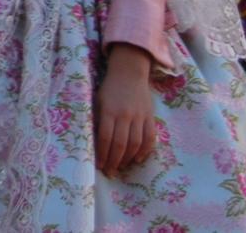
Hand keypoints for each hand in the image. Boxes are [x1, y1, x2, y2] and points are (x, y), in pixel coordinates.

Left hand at [95, 44, 157, 176]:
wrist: (129, 73)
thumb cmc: (110, 88)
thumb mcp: (98, 100)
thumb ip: (98, 119)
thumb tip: (95, 142)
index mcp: (109, 110)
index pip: (106, 138)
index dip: (103, 154)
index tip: (100, 166)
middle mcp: (125, 115)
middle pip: (120, 144)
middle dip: (114, 161)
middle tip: (111, 171)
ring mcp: (139, 116)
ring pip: (135, 143)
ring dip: (128, 158)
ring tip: (121, 167)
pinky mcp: (150, 117)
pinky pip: (150, 138)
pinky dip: (145, 151)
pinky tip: (138, 159)